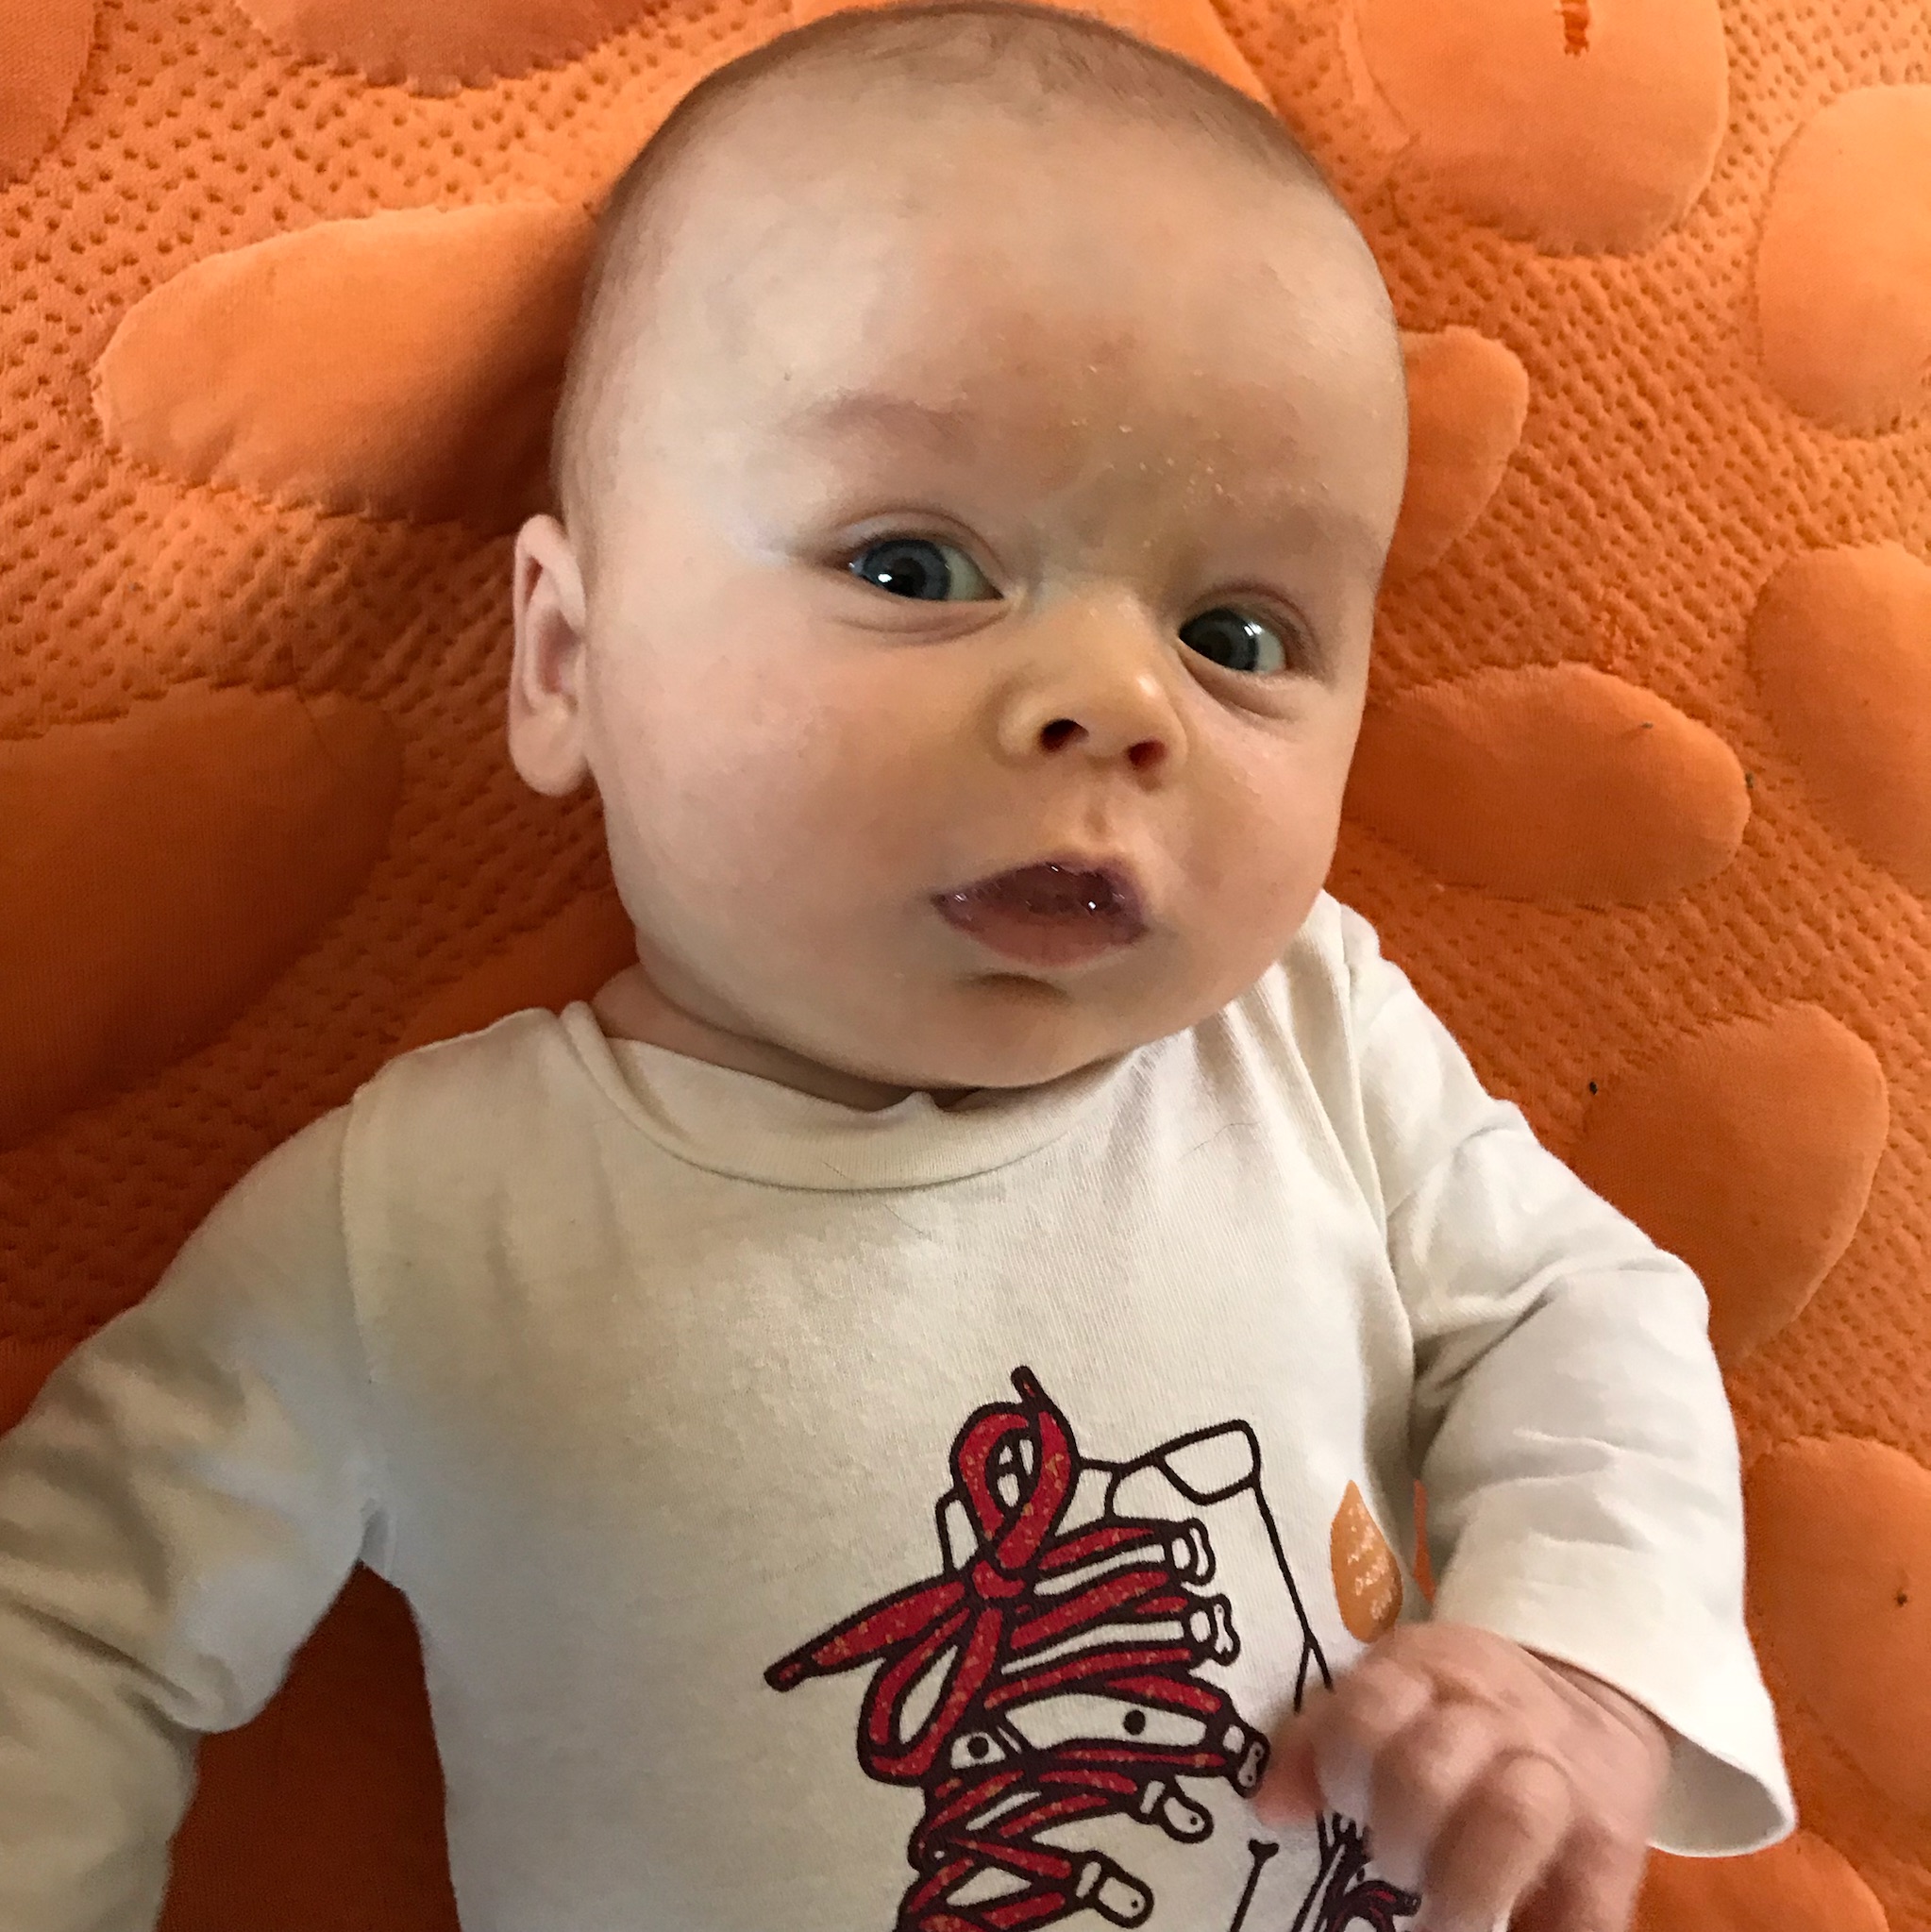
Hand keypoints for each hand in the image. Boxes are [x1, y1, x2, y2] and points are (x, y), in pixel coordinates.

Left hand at [1254, 1622, 1670, 1931]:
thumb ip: (1326, 1736)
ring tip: (1441, 1924)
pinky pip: (1588, 1908)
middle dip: (1395, 1831)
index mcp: (1430, 1672)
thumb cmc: (1458, 1707)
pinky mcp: (1611, 1850)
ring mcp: (1557, 1783)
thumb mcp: (1394, 1686)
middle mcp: (1494, 1720)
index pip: (1368, 1708)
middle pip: (1429, 1768)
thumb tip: (1270, 1808)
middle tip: (1391, 1869)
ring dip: (1462, 1887)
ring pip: (1508, 1823)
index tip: (1340, 1807)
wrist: (1588, 1694)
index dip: (1340, 1764)